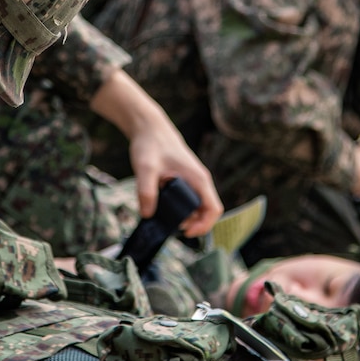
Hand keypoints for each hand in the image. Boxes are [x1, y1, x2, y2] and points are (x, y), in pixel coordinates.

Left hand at [92, 69, 222, 235]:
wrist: (150, 128)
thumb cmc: (151, 145)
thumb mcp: (145, 169)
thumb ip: (146, 192)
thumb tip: (148, 215)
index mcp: (198, 179)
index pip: (214, 209)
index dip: (204, 225)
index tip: (185, 232)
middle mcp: (200, 180)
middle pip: (207, 210)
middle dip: (194, 223)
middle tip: (172, 227)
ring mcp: (194, 179)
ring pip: (199, 205)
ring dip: (187, 216)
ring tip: (167, 217)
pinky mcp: (186, 179)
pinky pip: (190, 199)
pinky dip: (182, 207)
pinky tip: (165, 208)